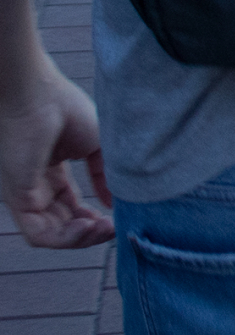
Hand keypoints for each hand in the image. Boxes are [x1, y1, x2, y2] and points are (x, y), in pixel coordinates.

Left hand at [2, 57, 112, 248]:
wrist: (39, 95)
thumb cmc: (66, 109)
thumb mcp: (98, 145)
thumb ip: (106, 174)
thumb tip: (114, 201)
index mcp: (51, 171)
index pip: (70, 207)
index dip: (93, 218)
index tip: (118, 217)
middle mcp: (35, 186)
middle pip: (61, 224)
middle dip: (89, 233)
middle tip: (114, 229)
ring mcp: (24, 194)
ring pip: (50, 235)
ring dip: (80, 239)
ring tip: (104, 229)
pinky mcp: (18, 198)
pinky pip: (39, 234)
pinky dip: (65, 238)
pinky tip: (89, 227)